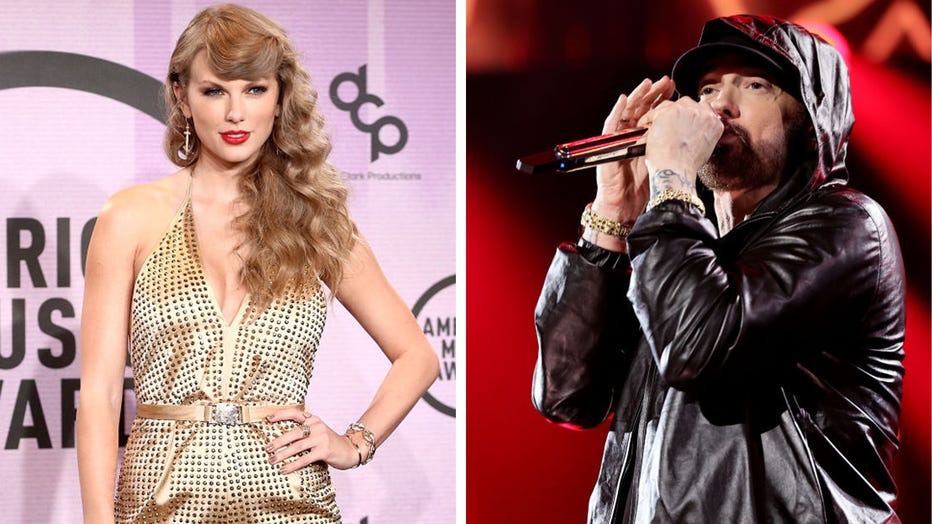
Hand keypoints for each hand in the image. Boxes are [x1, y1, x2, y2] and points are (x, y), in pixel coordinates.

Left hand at [265, 407, 359, 471]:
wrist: (350, 450)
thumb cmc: (329, 443)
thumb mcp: (318, 432)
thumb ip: (304, 432)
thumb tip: (280, 439)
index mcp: (313, 419)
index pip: (296, 413)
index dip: (281, 414)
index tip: (268, 419)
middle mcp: (317, 426)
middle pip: (294, 432)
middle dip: (278, 441)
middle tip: (267, 449)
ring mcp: (321, 438)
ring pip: (297, 446)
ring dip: (282, 454)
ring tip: (272, 461)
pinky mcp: (324, 450)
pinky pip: (305, 458)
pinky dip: (292, 465)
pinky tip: (284, 469)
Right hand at [594, 76, 674, 221]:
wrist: (625, 202)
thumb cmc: (643, 183)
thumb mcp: (662, 158)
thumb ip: (671, 143)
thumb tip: (694, 128)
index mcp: (644, 135)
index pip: (654, 111)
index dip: (663, 99)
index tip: (676, 88)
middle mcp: (630, 133)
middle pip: (642, 107)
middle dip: (654, 93)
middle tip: (667, 81)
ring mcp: (617, 137)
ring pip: (627, 111)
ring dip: (637, 96)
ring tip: (648, 84)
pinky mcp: (607, 144)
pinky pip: (610, 124)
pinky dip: (616, 111)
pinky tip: (623, 99)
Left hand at [641, 96, 721, 188]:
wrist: (675, 170)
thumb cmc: (686, 166)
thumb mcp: (705, 148)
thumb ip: (702, 134)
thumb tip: (694, 130)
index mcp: (714, 122)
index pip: (702, 109)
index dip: (689, 115)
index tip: (681, 121)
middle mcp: (702, 113)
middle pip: (686, 104)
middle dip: (675, 113)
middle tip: (666, 125)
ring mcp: (685, 110)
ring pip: (670, 105)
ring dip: (662, 115)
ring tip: (655, 128)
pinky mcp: (668, 112)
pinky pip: (654, 111)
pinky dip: (648, 119)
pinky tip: (645, 128)